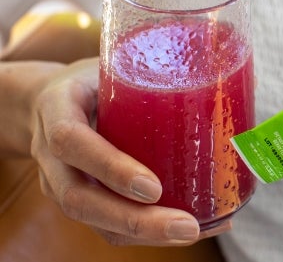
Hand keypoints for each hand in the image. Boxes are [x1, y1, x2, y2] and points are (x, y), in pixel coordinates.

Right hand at [30, 58, 230, 244]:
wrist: (46, 102)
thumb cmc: (91, 80)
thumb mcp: (109, 62)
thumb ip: (151, 65)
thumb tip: (220, 63)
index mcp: (57, 109)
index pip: (71, 142)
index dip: (109, 167)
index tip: (153, 186)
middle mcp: (51, 155)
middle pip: (80, 200)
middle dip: (136, 220)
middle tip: (187, 226)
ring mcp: (60, 182)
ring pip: (94, 220)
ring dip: (146, 234)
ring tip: (194, 231)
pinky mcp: (81, 197)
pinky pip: (107, 224)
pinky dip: (147, 233)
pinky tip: (189, 227)